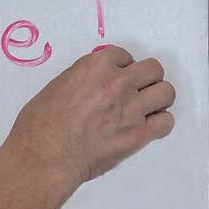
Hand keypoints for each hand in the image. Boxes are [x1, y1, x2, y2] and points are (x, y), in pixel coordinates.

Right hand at [8, 46, 175, 191]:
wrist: (47, 153)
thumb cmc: (42, 121)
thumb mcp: (59, 84)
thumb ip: (84, 79)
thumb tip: (94, 85)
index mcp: (95, 65)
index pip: (123, 55)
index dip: (122, 67)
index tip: (119, 77)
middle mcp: (117, 82)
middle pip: (153, 68)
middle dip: (147, 78)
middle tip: (138, 90)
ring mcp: (131, 108)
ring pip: (166, 92)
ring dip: (158, 98)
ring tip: (147, 107)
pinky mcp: (138, 134)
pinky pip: (166, 121)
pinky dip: (160, 123)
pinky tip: (148, 127)